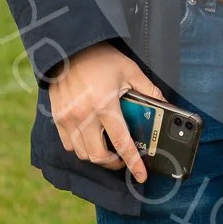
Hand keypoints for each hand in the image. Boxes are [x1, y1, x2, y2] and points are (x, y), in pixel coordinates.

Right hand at [48, 43, 163, 182]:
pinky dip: (80, 147)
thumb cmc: (102, 59)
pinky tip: (90, 138)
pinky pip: (68, 144)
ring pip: (82, 154)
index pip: (122, 143)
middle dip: (113, 163)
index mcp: (105, 105)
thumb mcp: (130, 71)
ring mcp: (68, 118)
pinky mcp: (57, 117)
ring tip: (107, 148)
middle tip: (122, 158)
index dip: (133, 163)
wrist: (70, 48)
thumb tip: (165, 106)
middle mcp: (84, 115)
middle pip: (98, 156)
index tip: (141, 175)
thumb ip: (149, 90)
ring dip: (96, 156)